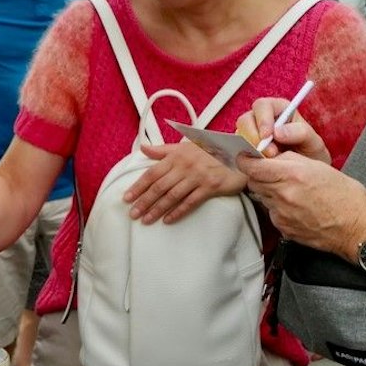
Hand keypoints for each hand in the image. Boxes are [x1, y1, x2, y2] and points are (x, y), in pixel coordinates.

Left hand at [125, 139, 244, 222]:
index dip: (138, 186)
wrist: (239, 152)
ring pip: (172, 196)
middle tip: (133, 213)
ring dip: (157, 209)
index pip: (152, 173)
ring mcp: (198, 177)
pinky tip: (168, 220)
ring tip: (146, 219)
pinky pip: (190, 202)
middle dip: (144, 201)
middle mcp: (185, 166)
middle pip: (159, 187)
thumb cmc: (211, 150)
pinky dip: (178, 212)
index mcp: (176, 156)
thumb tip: (144, 148)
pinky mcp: (210, 187)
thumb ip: (163, 150)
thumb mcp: (185, 146)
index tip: (127, 198)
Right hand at [236, 97, 329, 162]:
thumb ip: (301, 133)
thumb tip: (277, 132)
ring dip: (249, 149)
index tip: (267, 136)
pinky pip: (238, 150)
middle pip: (245, 120)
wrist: (305, 174)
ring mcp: (252, 134)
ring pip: (239, 135)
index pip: (263, 106)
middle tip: (268, 154)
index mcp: (279, 110)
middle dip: (253, 137)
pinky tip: (257, 166)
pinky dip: (245, 158)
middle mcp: (262, 119)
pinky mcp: (246, 149)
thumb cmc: (310, 154)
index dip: (262, 119)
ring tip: (267, 162)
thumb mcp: (313, 143)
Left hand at [238, 151, 365, 257]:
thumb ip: (291, 161)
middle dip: (258, 175)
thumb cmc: (346, 196)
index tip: (248, 157)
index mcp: (292, 174)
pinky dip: (278, 207)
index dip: (246, 160)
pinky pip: (272, 213)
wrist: (356, 228)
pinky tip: (296, 207)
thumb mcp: (320, 167)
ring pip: (262, 197)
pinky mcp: (283, 228)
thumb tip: (273, 158)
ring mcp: (281, 214)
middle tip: (271, 172)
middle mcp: (283, 194)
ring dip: (269, 191)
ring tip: (290, 191)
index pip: (252, 166)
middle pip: (253, 182)